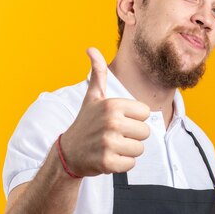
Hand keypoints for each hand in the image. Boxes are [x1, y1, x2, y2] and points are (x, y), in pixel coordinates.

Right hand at [60, 47, 150, 176]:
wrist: (68, 152)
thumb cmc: (86, 122)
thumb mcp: (92, 97)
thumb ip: (98, 73)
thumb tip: (91, 48)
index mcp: (113, 105)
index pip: (146, 114)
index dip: (134, 119)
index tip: (118, 121)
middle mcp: (111, 122)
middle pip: (145, 133)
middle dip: (133, 136)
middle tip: (114, 136)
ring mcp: (109, 143)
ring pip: (140, 149)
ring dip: (128, 151)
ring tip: (111, 146)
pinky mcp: (108, 163)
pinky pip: (131, 164)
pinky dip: (122, 164)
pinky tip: (109, 158)